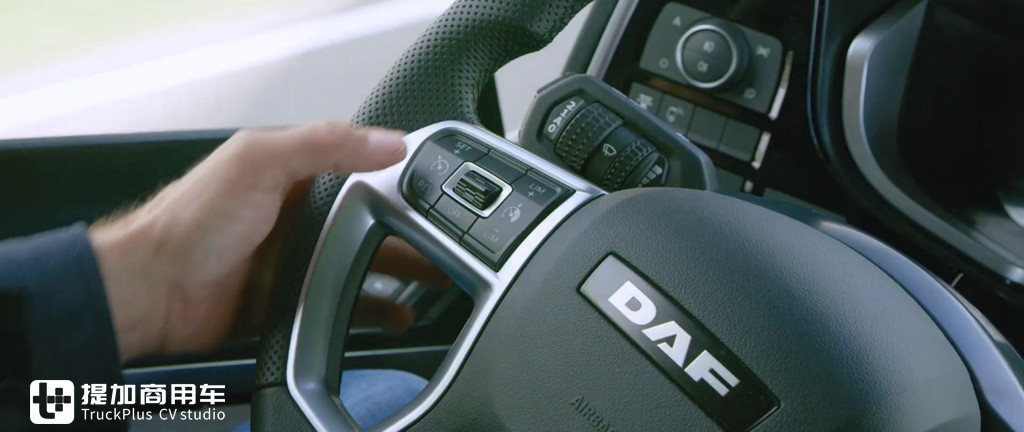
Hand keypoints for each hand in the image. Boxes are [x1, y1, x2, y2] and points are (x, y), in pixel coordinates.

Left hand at [89, 121, 421, 361]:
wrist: (152, 293)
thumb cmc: (190, 223)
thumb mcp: (258, 162)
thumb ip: (324, 143)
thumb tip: (387, 141)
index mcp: (294, 175)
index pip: (362, 169)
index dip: (400, 179)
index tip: (434, 193)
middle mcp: (298, 216)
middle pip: (371, 224)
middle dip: (412, 235)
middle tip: (447, 247)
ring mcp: (295, 260)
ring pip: (361, 266)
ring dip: (399, 275)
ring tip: (434, 284)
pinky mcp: (290, 301)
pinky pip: (341, 306)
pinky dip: (371, 311)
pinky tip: (392, 316)